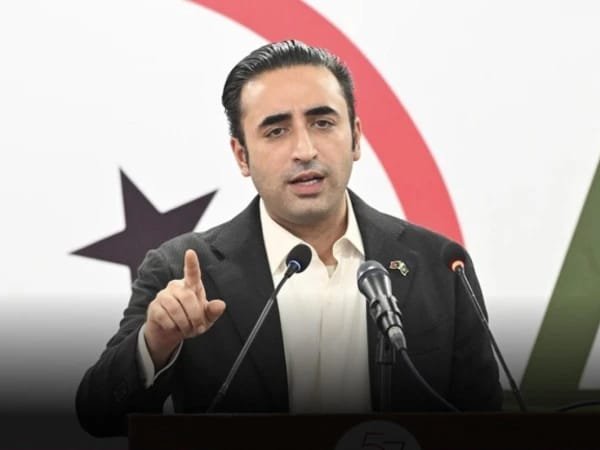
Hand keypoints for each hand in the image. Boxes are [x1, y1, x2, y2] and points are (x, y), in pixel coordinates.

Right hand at [144, 249, 225, 369]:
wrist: (170, 333)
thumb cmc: (191, 321)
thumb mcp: (205, 319)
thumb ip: (213, 311)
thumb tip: (221, 305)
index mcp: (191, 286)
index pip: (192, 273)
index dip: (191, 263)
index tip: (190, 252)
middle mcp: (176, 286)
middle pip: (187, 298)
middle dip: (195, 316)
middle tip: (197, 328)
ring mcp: (163, 295)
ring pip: (175, 309)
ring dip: (184, 324)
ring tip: (186, 329)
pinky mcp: (154, 306)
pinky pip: (164, 317)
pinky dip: (172, 327)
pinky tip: (173, 327)